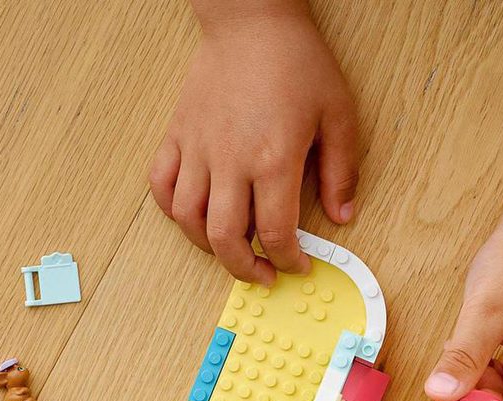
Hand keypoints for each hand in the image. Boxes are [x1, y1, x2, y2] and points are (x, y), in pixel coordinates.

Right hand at [150, 10, 357, 284]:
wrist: (252, 18)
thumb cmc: (295, 62)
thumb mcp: (338, 115)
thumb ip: (340, 172)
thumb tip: (342, 215)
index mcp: (273, 159)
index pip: (275, 232)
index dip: (287, 260)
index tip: (296, 265)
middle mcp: (231, 160)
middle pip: (224, 238)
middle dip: (245, 269)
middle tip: (263, 274)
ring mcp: (199, 149)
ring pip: (187, 219)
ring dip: (207, 248)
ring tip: (230, 250)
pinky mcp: (177, 135)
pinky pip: (161, 184)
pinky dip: (172, 210)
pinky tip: (194, 215)